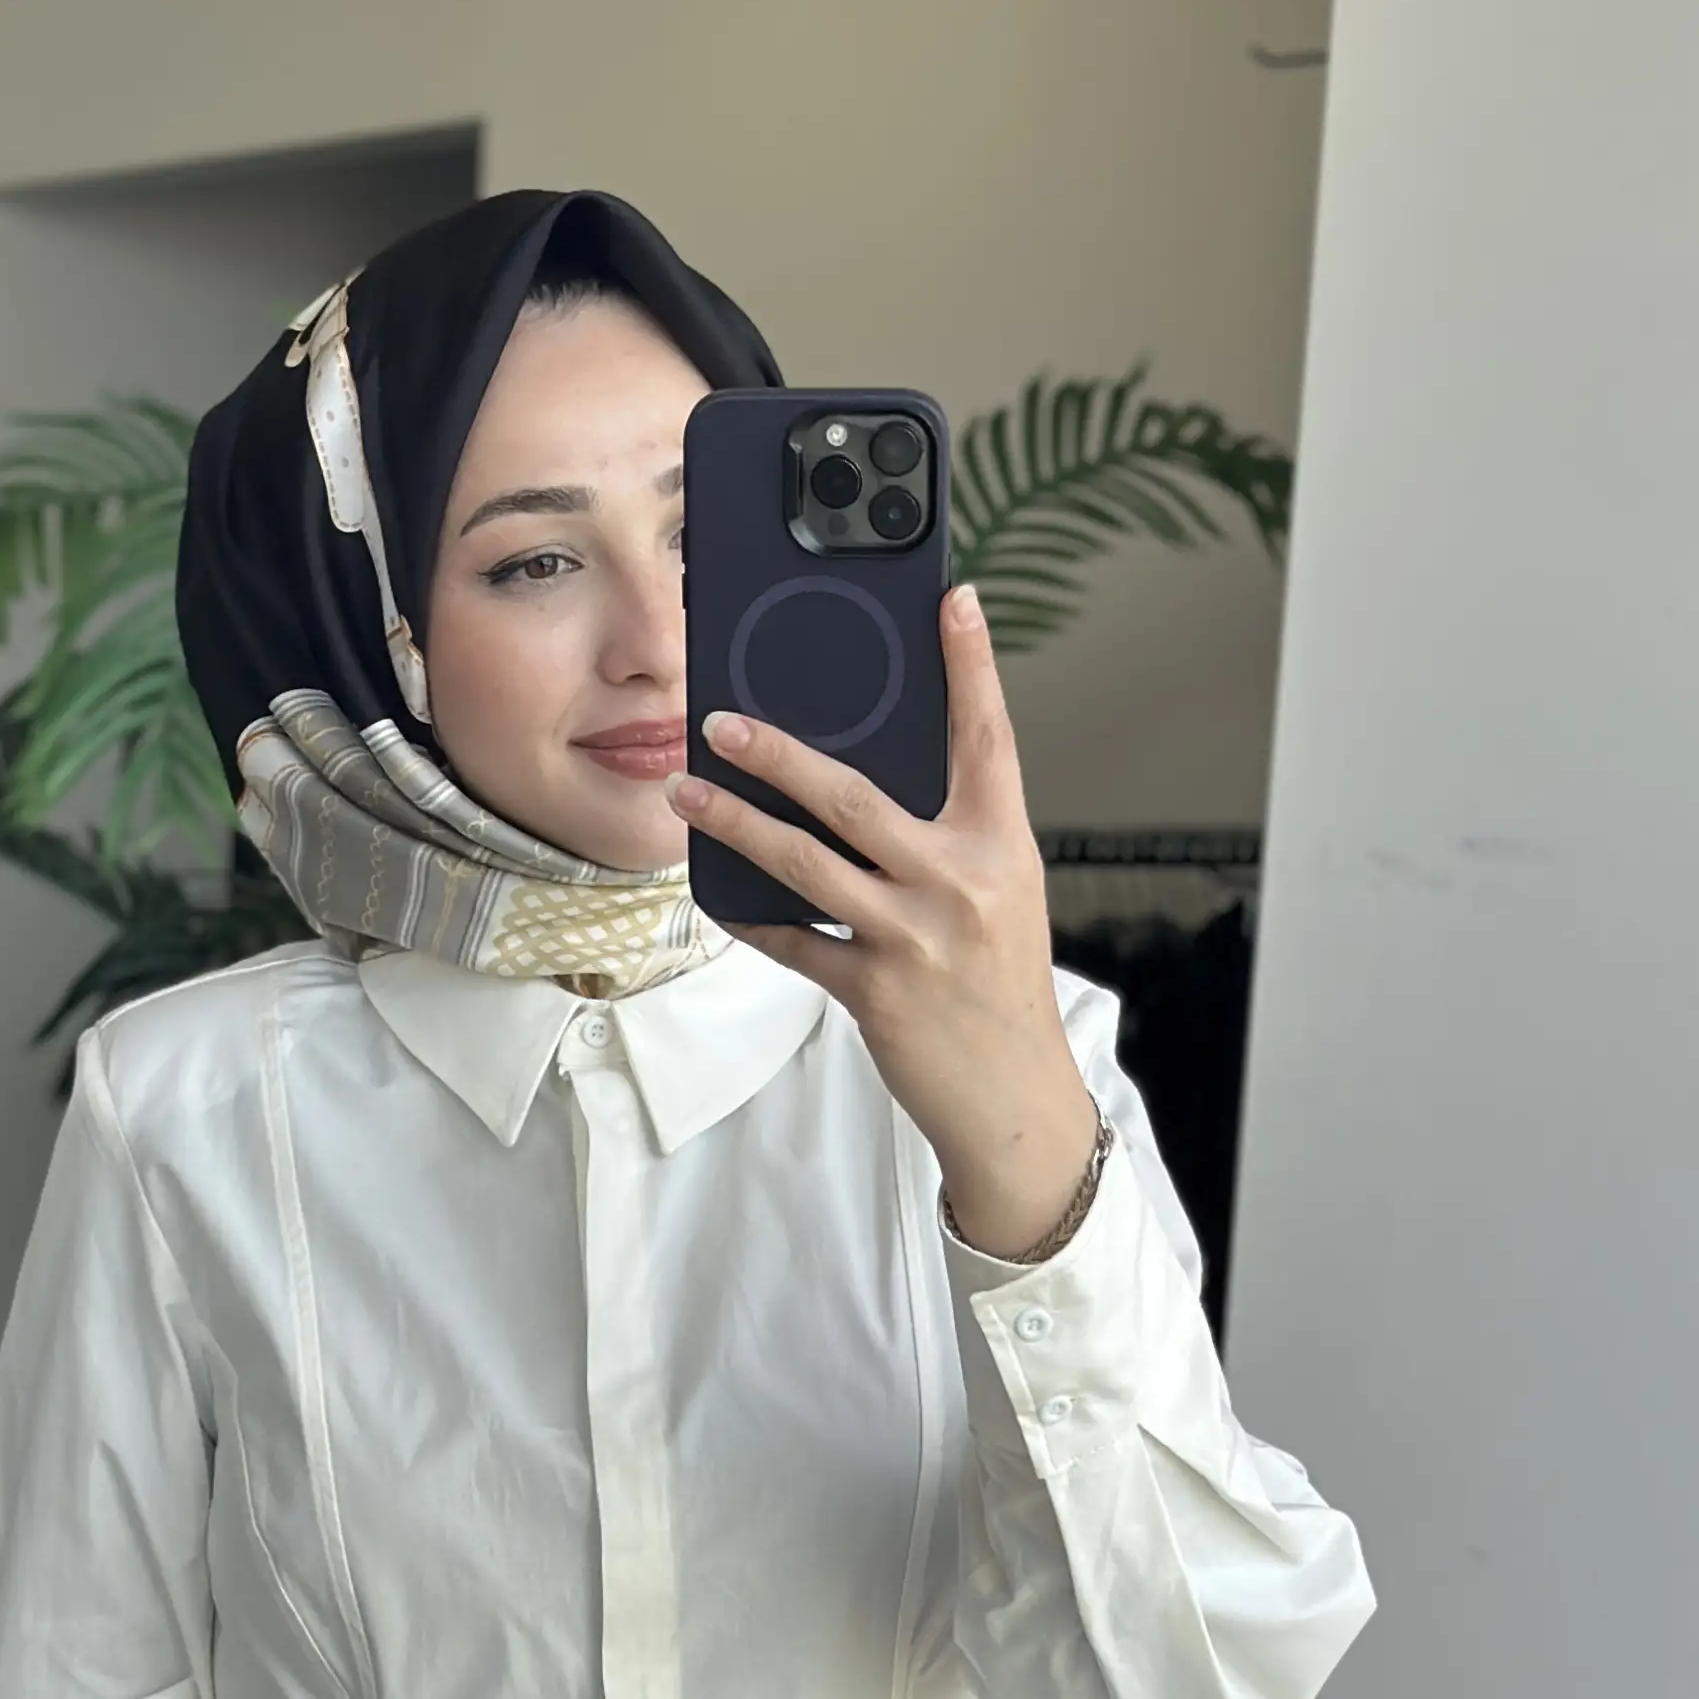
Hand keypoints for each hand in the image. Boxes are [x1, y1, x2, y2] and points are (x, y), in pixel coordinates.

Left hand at [666, 581, 1098, 1258]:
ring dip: (736, 823)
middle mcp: (959, 883)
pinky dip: (751, 917)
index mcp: (1000, 846)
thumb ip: (948, 838)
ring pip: (805, 864)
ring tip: (685, 794)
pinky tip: (717, 893)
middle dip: (778, 754)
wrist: (1013, 1098)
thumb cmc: (998, 986)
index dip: (970, 666)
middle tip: (719, 719)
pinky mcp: (874, 991)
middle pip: (853, 797)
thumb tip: (863, 781)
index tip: (950, 600)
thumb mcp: (998, 896)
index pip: (987, 738)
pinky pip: (793, 941)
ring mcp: (913, 939)